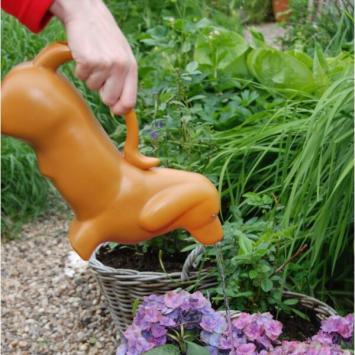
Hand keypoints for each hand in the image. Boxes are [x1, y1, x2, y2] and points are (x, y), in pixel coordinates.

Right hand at [50, 0, 136, 114]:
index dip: (121, 110)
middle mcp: (121, 67)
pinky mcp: (90, 61)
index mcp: (131, 68)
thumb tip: (118, 109)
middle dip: (102, 91)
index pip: (129, 101)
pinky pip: (81, 77)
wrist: (87, 14)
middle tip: (100, 74)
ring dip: (90, 76)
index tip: (114, 111)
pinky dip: (80, 69)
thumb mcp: (121, 57)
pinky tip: (84, 55)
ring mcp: (106, 64)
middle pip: (109, 99)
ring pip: (93, 88)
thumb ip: (123, 81)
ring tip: (93, 59)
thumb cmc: (105, 39)